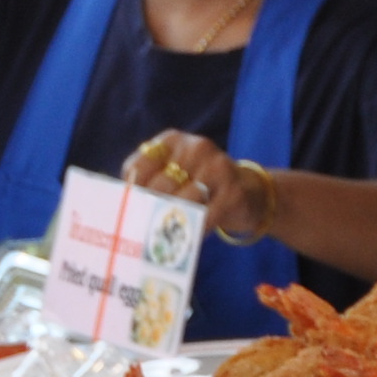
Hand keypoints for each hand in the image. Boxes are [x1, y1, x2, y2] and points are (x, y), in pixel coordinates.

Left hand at [123, 129, 274, 239]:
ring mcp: (218, 168)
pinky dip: (194, 230)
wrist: (250, 191)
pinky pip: (205, 216)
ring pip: (184, 201)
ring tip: (164, 235)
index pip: (140, 164)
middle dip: (152, 209)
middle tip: (145, 228)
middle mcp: (196, 147)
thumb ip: (151, 180)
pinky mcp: (234, 191)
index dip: (133, 191)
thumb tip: (125, 204)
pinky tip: (189, 236)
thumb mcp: (175, 172)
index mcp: (173, 140)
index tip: (131, 208)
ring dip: (172, 221)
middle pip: (162, 185)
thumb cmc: (201, 184)